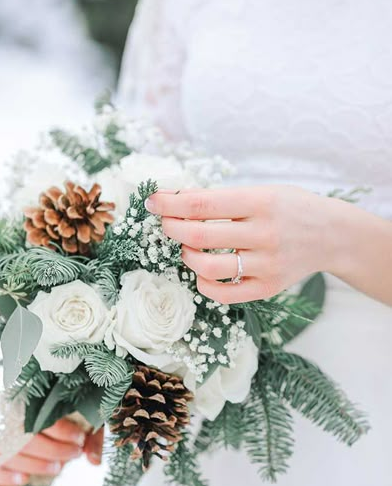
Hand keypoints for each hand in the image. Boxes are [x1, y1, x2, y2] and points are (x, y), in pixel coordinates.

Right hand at [0, 418, 103, 485]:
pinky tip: (25, 480)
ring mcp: (3, 438)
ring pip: (12, 455)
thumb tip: (93, 460)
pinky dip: (7, 477)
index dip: (62, 431)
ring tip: (59, 468)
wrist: (51, 420)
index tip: (80, 440)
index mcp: (33, 402)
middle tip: (75, 454)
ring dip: (37, 465)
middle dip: (54, 450)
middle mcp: (13, 418)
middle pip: (27, 439)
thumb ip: (91, 439)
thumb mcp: (85, 423)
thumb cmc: (70, 419)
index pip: (42, 416)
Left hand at [146, 185, 333, 303]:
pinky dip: (203, 283)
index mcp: (261, 202)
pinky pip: (223, 294)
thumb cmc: (289, 208)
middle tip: (166, 224)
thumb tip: (172, 199)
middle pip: (200, 236)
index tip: (152, 201)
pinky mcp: (268, 288)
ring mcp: (267, 265)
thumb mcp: (261, 191)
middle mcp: (265, 234)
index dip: (170, 203)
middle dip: (172, 229)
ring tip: (187, 247)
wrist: (332, 235)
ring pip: (208, 268)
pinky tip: (202, 271)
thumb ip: (220, 198)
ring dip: (186, 256)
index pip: (202, 203)